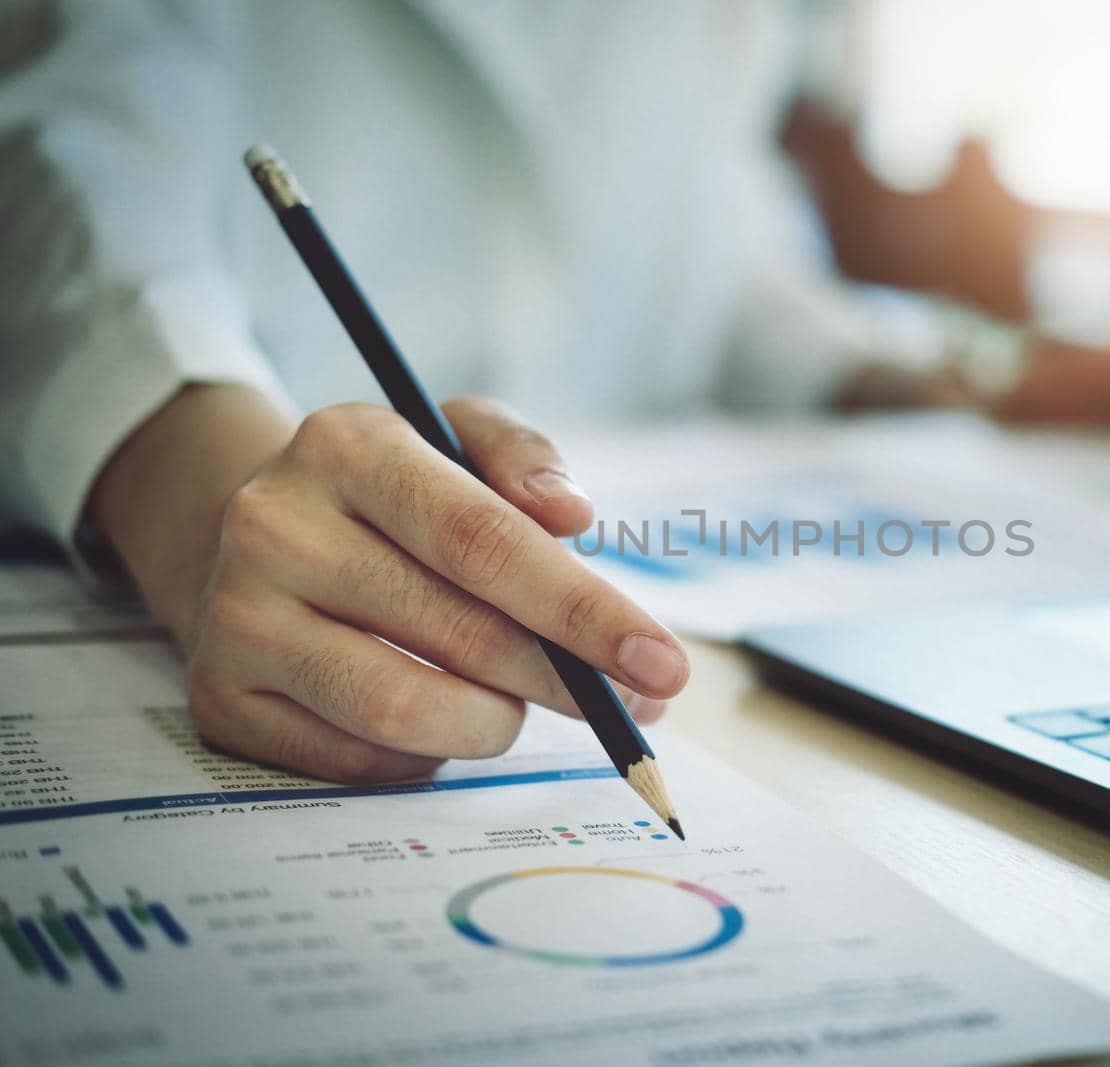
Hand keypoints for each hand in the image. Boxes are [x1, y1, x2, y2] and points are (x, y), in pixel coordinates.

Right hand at [97, 388, 687, 782]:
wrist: (265, 541)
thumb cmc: (398, 496)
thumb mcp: (459, 440)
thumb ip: (524, 458)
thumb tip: (574, 514)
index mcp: (347, 445)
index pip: (485, 541)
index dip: (584, 611)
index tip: (664, 663)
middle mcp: (275, 525)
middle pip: (459, 632)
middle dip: (568, 682)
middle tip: (632, 707)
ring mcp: (237, 617)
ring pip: (405, 710)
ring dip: (493, 724)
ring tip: (513, 705)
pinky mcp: (222, 699)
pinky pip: (360, 759)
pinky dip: (426, 753)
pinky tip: (437, 717)